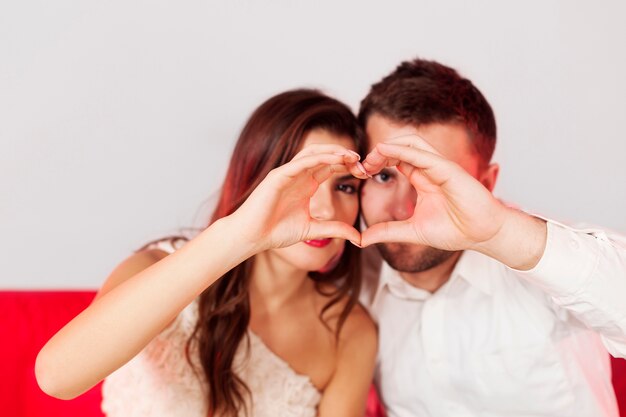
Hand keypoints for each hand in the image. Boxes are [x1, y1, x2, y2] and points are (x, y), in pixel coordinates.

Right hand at [228, 144, 367, 252]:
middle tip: (363, 162)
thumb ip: (335, 230)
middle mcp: (298, 175)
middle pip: (325, 155)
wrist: (251, 237)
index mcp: (306, 184)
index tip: (366, 173)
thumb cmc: (275, 232)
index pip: (330, 167)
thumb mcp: (313, 230)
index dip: (348, 166)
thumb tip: (359, 237)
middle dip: (345, 156)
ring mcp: (287, 173)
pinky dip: (318, 157)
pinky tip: (334, 159)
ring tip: (351, 155)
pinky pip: (300, 162)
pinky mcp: (278, 175)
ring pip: (313, 153)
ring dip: (334, 151)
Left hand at [360, 135, 508, 250]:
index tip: (361, 173)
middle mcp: (431, 169)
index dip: (377, 162)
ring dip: (388, 146)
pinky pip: (422, 154)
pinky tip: (384, 151)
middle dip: (379, 152)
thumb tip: (361, 239)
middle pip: (401, 147)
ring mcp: (440, 167)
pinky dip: (402, 150)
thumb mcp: (411, 231)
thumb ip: (387, 232)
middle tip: (362, 165)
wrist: (483, 235)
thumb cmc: (456, 230)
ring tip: (370, 157)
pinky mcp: (449, 170)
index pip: (396, 160)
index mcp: (423, 179)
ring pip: (412, 143)